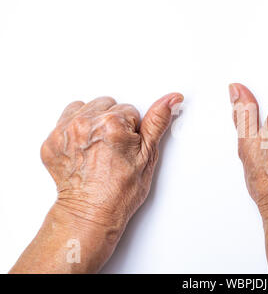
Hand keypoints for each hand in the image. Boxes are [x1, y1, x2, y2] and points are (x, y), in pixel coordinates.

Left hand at [11, 93, 182, 272]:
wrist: (91, 213)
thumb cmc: (120, 191)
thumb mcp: (148, 155)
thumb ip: (157, 122)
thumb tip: (170, 99)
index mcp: (112, 124)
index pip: (129, 110)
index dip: (132, 130)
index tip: (127, 148)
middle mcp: (86, 123)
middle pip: (107, 104)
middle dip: (113, 122)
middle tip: (114, 148)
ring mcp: (65, 131)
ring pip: (85, 108)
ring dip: (93, 122)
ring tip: (98, 147)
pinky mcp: (51, 141)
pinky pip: (65, 121)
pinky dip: (75, 132)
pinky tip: (84, 150)